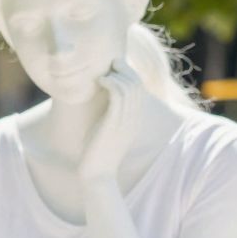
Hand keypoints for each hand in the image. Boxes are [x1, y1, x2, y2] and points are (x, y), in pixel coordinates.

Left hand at [79, 66, 139, 183]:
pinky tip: (100, 81)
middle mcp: (134, 118)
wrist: (97, 175)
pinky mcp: (115, 123)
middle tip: (111, 62)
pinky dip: (110, 83)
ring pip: (129, 87)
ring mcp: (127, 121)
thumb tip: (98, 94)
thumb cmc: (96, 152)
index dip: (130, 72)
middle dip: (125, 69)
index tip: (115, 65)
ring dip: (117, 74)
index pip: (140, 88)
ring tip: (103, 74)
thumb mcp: (104, 128)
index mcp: (134, 119)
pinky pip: (118, 95)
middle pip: (137, 84)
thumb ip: (107, 111)